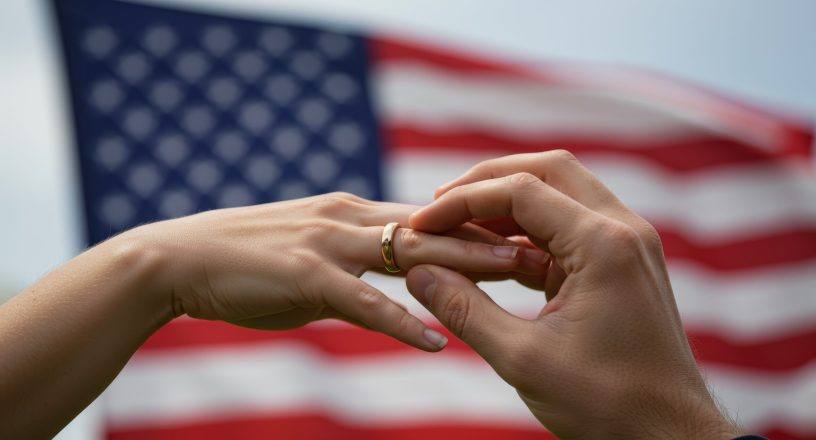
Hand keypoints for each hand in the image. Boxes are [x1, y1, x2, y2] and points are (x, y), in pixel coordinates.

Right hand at [125, 192, 543, 351]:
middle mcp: (351, 218)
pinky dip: (399, 320)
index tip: (533, 240)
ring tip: (517, 275)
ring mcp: (329, 242)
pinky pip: (362, 301)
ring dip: (466, 264)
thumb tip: (396, 283)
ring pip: (410, 251)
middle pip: (437, 227)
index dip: (484, 226)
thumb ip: (361, 268)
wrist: (182, 259)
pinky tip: (434, 339)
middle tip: (548, 248)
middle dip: (494, 235)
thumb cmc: (253, 265)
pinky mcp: (304, 274)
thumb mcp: (316, 259)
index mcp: (358, 215)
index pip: (435, 218)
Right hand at [405, 152, 740, 437]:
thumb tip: (417, 273)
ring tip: (461, 225)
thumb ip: (464, 310)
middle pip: (548, 170)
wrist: (669, 436)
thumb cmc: (606, 405)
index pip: (521, 190)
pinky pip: (572, 225)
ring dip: (510, 202)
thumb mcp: (522, 359)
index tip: (422, 223)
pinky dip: (531, 230)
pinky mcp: (624, 262)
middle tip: (441, 205)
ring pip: (562, 191)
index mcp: (604, 245)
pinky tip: (496, 254)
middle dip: (488, 181)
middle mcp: (624, 230)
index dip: (462, 201)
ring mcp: (629, 243)